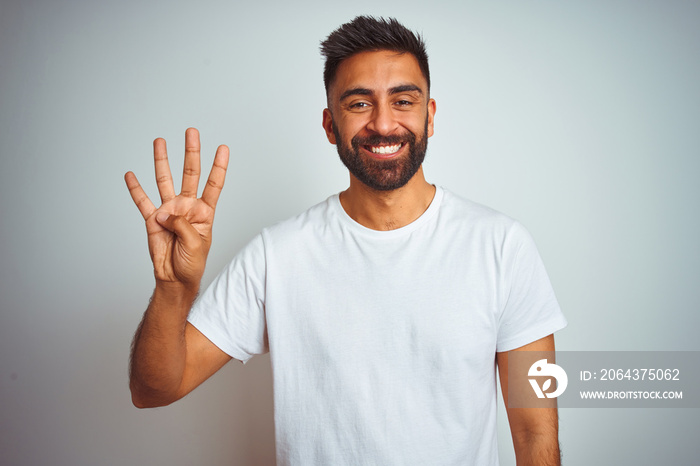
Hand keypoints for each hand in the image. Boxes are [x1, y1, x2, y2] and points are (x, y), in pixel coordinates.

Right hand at [125, 128, 228, 289]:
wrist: (174, 278)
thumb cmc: (191, 262)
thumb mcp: (195, 244)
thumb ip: (182, 225)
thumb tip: (163, 213)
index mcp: (204, 212)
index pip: (213, 184)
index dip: (219, 166)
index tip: (223, 148)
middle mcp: (187, 206)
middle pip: (190, 173)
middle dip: (191, 152)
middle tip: (191, 132)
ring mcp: (169, 211)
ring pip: (165, 180)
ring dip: (162, 161)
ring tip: (160, 141)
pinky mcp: (152, 219)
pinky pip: (142, 201)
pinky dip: (135, 188)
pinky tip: (130, 175)